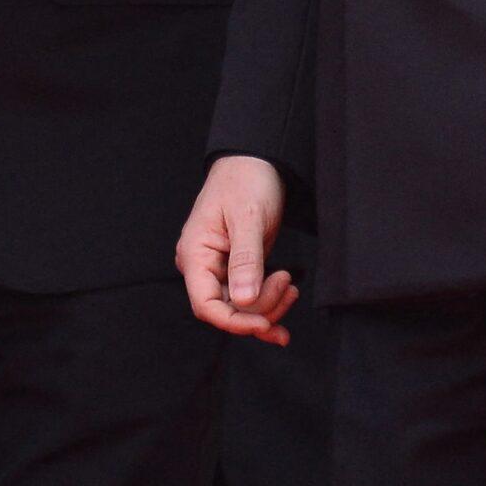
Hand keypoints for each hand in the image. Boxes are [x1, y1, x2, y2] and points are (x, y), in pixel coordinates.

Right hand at [176, 155, 298, 344]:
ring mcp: (220, 268)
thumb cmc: (245, 180)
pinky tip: (286, 296)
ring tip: (290, 284)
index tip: (264, 323)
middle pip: (227, 309)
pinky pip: (249, 297)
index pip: (205, 305)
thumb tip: (244, 300)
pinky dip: (269, 303)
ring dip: (269, 306)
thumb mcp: (247, 218)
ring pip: (241, 308)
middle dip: (260, 308)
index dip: (234, 321)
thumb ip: (246, 260)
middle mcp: (202, 265)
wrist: (255, 162)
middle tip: (288, 284)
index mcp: (195, 253)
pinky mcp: (237, 268)